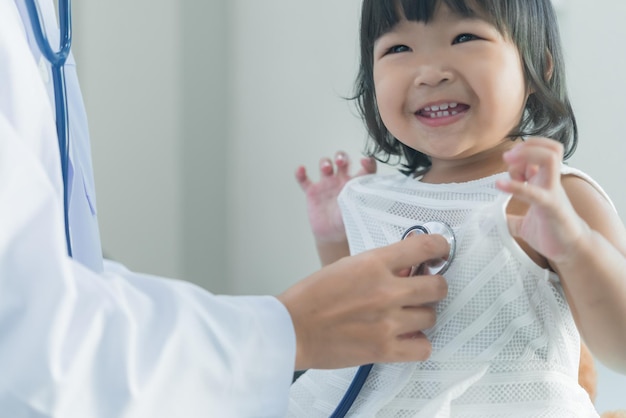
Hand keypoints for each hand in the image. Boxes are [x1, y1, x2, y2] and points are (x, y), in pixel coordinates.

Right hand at [277, 234, 448, 369]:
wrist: (291, 329)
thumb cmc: (312, 297)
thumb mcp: (346, 266)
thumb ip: (379, 266)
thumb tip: (407, 269)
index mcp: (374, 264)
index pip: (425, 247)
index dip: (440, 248)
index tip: (440, 252)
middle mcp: (386, 291)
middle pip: (438, 287)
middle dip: (433, 287)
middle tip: (423, 290)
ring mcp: (387, 322)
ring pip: (431, 317)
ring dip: (420, 316)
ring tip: (403, 316)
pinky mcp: (384, 349)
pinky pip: (423, 348)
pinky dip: (417, 344)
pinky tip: (405, 338)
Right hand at [295, 152, 375, 243]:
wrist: (332, 235)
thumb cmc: (348, 223)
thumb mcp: (358, 213)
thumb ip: (360, 204)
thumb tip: (367, 199)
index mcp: (356, 184)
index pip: (365, 168)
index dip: (367, 162)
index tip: (365, 161)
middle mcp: (342, 180)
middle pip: (342, 160)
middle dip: (341, 157)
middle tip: (340, 162)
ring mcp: (326, 184)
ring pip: (325, 165)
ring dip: (325, 163)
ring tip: (326, 169)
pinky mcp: (312, 192)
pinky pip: (304, 180)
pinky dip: (301, 174)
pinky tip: (302, 169)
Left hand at [495, 137, 586, 262]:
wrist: (572, 249)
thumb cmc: (552, 232)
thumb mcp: (525, 224)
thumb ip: (511, 219)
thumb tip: (494, 221)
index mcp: (544, 183)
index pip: (539, 153)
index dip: (521, 154)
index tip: (508, 167)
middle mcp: (550, 183)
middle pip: (549, 149)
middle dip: (526, 146)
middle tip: (507, 156)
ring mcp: (552, 192)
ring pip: (550, 158)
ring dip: (526, 155)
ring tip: (508, 162)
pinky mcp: (551, 206)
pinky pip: (535, 191)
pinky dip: (516, 186)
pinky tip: (499, 185)